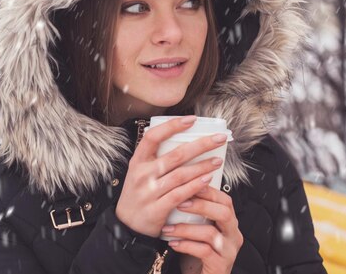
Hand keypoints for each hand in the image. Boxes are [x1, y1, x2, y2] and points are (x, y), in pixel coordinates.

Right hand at [115, 116, 227, 237]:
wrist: (126, 226)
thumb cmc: (139, 194)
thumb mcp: (139, 173)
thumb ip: (156, 159)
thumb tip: (186, 142)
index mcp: (138, 161)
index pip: (152, 137)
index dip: (172, 126)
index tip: (192, 119)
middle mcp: (142, 174)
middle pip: (175, 155)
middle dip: (201, 145)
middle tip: (219, 139)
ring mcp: (149, 192)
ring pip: (181, 174)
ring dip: (203, 166)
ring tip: (218, 160)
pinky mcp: (157, 209)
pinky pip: (181, 194)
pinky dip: (196, 186)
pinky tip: (208, 179)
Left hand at [163, 186, 242, 273]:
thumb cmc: (197, 253)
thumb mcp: (198, 229)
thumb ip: (196, 213)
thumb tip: (179, 190)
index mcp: (230, 223)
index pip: (225, 200)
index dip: (208, 191)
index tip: (189, 184)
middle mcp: (234, 235)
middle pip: (224, 212)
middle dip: (200, 205)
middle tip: (180, 204)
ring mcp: (229, 251)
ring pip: (210, 232)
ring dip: (186, 228)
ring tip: (168, 228)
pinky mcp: (221, 265)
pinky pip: (204, 251)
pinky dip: (186, 245)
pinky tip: (173, 243)